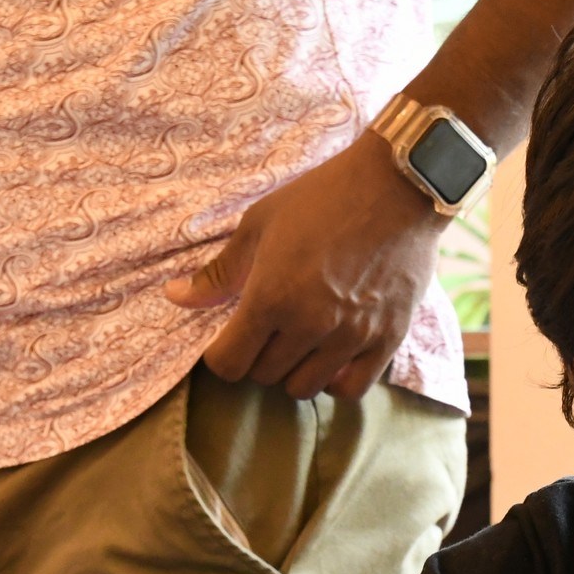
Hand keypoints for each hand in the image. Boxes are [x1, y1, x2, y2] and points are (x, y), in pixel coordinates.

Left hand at [166, 132, 445, 401]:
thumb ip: (219, 272)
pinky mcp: (387, 339)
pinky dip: (335, 380)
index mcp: (271, 297)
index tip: (228, 339)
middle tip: (267, 331)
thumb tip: (176, 297)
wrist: (397, 184)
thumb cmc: (322, 197)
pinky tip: (331, 356)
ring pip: (305, 387)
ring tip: (299, 343)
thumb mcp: (259, 225)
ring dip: (293, 371)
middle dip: (257, 358)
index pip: (228, 364)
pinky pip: (351, 389)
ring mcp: (351, 336)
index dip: (221, 357)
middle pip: (265, 376)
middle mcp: (310, 325)